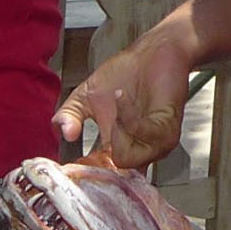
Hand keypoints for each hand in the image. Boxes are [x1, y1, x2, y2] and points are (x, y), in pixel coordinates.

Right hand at [54, 38, 191, 169]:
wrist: (154, 52)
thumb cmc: (124, 74)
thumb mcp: (85, 96)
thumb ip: (69, 115)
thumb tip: (62, 132)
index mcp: (118, 147)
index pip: (104, 176)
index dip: (88, 172)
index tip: (73, 160)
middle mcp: (138, 150)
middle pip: (115, 175)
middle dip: (102, 150)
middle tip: (105, 121)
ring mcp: (155, 144)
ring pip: (128, 159)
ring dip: (117, 129)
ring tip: (117, 101)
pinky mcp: (168, 130)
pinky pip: (145, 136)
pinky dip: (129, 116)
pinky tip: (124, 97)